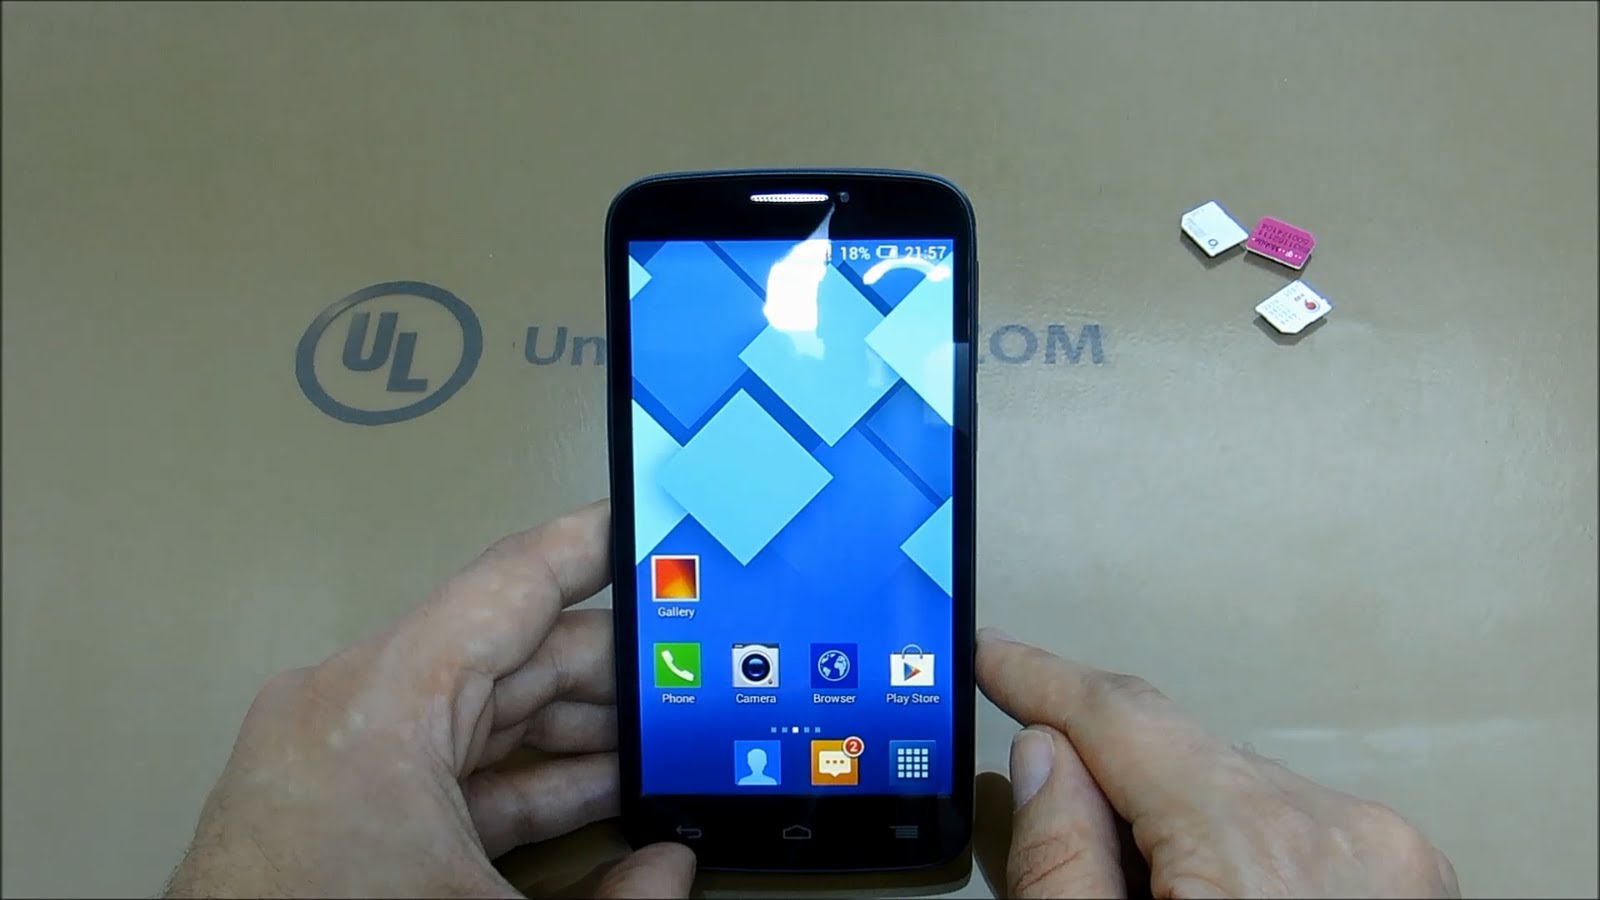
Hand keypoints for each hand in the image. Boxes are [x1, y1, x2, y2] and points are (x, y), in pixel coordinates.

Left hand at [166, 500, 693, 898]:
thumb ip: (606, 897)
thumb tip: (668, 874)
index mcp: (382, 702)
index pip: (512, 585)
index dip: (593, 546)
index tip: (646, 523)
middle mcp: (355, 708)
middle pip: (513, 655)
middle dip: (612, 670)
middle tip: (689, 673)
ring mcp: (344, 755)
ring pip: (487, 711)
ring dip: (577, 729)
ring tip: (659, 742)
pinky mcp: (342, 802)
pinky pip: (454, 765)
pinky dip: (527, 774)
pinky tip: (598, 790)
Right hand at [976, 628, 1458, 897]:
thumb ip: (1060, 862)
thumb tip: (1046, 761)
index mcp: (1258, 849)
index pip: (1121, 716)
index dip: (1040, 677)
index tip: (996, 656)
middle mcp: (1343, 836)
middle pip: (1181, 759)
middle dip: (1111, 783)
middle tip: (1064, 844)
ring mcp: (1390, 858)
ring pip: (1239, 793)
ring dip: (1182, 826)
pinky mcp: (1412, 880)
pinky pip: (1297, 827)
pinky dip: (1244, 852)